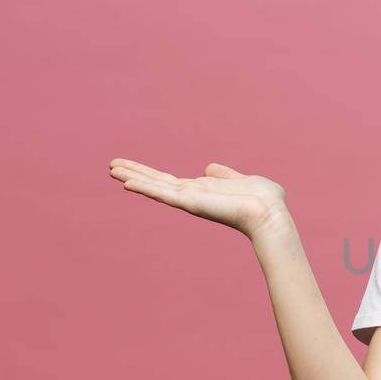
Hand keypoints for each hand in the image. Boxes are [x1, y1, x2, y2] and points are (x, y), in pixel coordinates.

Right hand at [108, 158, 287, 238]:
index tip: (130, 166)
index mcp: (201, 190)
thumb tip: (210, 168)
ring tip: (111, 168)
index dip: (148, 173)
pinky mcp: (192, 202)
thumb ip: (224, 175)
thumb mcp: (241, 180)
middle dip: (134, 173)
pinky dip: (145, 187)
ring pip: (154, 186)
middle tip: (110, 165)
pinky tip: (126, 182)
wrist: (270, 214)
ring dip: (132, 176)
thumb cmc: (264, 201)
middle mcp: (191, 196)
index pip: (168, 181)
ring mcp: (190, 199)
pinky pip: (163, 193)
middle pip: (156, 182)